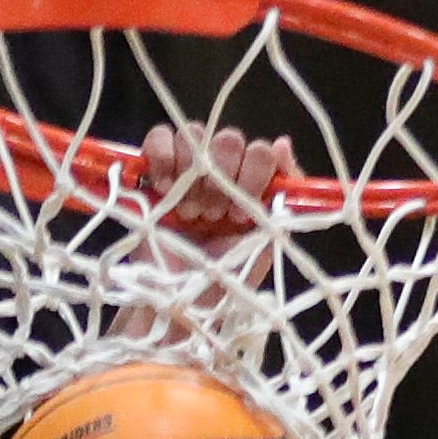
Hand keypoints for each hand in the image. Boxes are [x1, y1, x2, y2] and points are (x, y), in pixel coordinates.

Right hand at [119, 125, 300, 339]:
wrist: (183, 304)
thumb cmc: (226, 278)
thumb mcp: (265, 242)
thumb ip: (279, 198)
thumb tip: (282, 143)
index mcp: (251, 186)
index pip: (262, 151)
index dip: (254, 177)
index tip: (241, 215)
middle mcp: (222, 172)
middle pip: (230, 139)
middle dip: (223, 179)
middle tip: (213, 216)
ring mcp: (188, 170)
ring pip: (196, 133)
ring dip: (194, 175)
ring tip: (189, 213)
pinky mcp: (155, 172)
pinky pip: (160, 135)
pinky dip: (163, 153)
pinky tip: (164, 185)